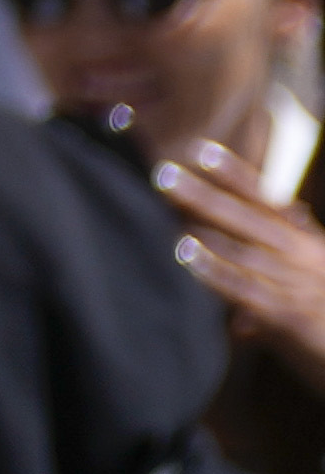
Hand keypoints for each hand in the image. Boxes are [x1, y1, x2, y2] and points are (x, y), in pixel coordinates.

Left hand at [174, 150, 324, 391]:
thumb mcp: (306, 311)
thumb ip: (272, 306)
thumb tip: (241, 323)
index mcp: (311, 248)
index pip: (269, 204)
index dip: (237, 176)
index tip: (202, 150)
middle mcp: (308, 260)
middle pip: (251, 220)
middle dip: (207, 195)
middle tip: (164, 173)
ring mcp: (303, 287)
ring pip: (247, 250)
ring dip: (205, 228)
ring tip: (167, 206)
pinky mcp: (296, 318)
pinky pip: (248, 289)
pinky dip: (216, 271)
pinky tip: (187, 255)